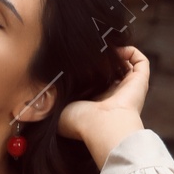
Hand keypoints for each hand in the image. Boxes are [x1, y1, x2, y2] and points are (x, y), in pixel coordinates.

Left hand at [59, 45, 149, 164]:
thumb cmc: (79, 122)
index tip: (77, 58)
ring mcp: (129, 87)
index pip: (95, 80)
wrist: (101, 127)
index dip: (88, 68)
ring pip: (128, 64)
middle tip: (92, 48)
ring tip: (105, 46)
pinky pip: (141, 61)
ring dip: (118, 52)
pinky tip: (116, 49)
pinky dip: (130, 51)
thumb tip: (33, 94)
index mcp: (97, 101)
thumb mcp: (59, 106)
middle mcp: (115, 94)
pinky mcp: (141, 81)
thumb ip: (51, 97)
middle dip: (103, 57)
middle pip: (112, 70)